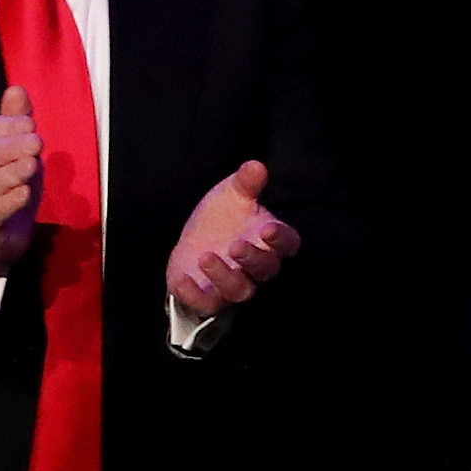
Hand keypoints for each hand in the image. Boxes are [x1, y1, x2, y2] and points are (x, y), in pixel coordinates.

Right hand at [0, 90, 42, 282]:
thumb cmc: (8, 181)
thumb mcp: (15, 148)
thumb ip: (15, 120)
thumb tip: (16, 88)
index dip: (6, 126)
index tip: (30, 123)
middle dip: (10, 147)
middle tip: (37, 141)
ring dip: (10, 173)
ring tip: (32, 164)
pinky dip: (8, 202)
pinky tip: (24, 193)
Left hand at [167, 160, 299, 312]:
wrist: (193, 241)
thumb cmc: (222, 217)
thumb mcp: (231, 194)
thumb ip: (246, 183)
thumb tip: (256, 165)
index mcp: (269, 240)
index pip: (288, 244)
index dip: (281, 240)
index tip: (267, 229)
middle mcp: (256, 267)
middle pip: (266, 270)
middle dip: (252, 259)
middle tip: (235, 245)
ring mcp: (233, 284)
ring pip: (241, 290)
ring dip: (225, 276)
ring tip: (205, 257)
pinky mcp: (209, 298)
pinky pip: (207, 305)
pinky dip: (194, 295)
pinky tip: (182, 278)